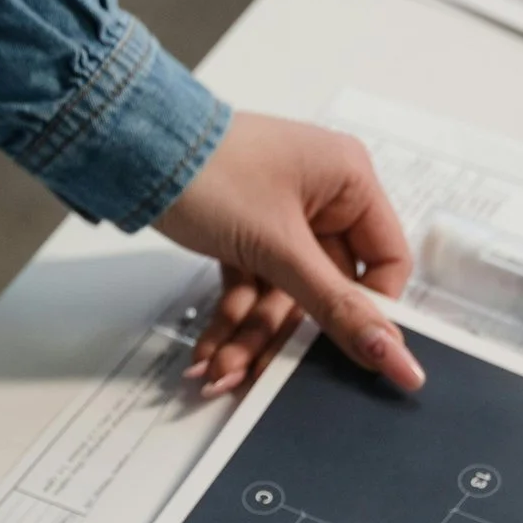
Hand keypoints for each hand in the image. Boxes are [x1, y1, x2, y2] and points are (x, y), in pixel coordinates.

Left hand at [152, 111, 422, 395]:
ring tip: (222, 369)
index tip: (356, 356)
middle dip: (288, 334)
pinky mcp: (246, 230)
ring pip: (283, 294)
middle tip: (268, 373)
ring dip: (252, 335)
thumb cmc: (210, 170)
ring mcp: (282, 214)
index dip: (372, 312)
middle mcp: (322, 195)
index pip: (386, 263)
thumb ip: (336, 306)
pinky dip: (232, 316)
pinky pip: (252, 285)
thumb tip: (393, 356)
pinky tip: (211, 350)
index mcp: (350, 180)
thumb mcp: (279, 248)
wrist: (129, 148)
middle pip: (326, 288)